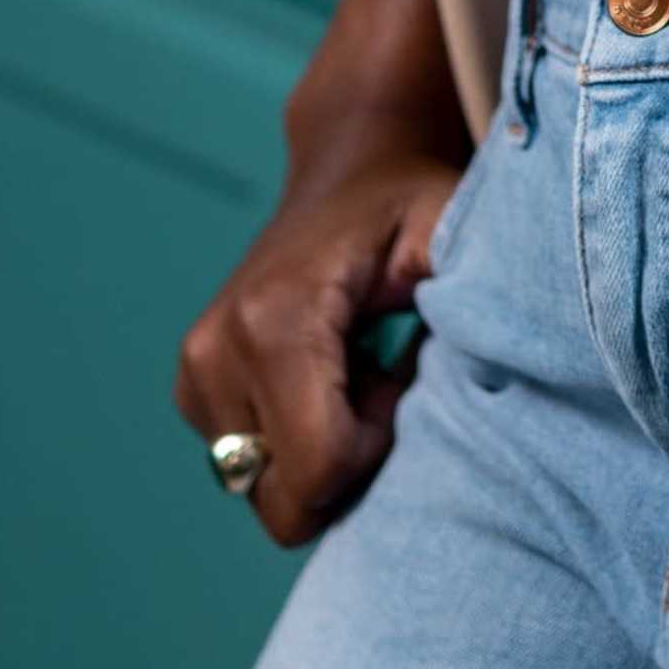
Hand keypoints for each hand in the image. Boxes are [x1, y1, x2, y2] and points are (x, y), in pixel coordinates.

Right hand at [174, 0, 472, 543]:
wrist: (354, 167)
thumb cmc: (413, 204)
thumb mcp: (451, 235)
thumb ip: (468, 302)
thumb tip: (474, 377)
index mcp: (272, 323)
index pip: (320, 473)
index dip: (379, 450)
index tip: (401, 383)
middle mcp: (215, 354)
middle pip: (287, 501)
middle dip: (349, 463)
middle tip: (383, 385)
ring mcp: (195, 376)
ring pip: (270, 491)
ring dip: (326, 451)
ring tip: (360, 373)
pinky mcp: (194, 391)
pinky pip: (253, 468)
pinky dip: (300, 441)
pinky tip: (333, 378)